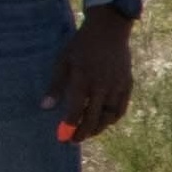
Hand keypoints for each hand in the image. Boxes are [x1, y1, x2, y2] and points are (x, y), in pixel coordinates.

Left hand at [52, 15, 135, 143]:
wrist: (109, 30)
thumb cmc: (81, 45)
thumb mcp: (63, 62)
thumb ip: (56, 86)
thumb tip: (45, 107)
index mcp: (83, 80)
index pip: (75, 111)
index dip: (69, 126)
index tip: (62, 136)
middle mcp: (101, 86)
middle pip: (93, 118)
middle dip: (82, 132)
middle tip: (74, 140)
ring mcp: (116, 86)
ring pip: (109, 116)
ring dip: (98, 128)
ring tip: (89, 133)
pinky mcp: (127, 84)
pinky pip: (121, 108)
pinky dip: (113, 118)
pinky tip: (105, 121)